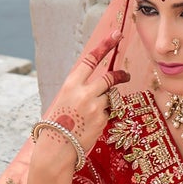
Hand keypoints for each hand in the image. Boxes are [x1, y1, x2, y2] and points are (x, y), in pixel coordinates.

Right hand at [30, 39, 123, 183]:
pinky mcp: (103, 120)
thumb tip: (101, 83)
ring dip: (105, 103)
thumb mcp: (65, 99)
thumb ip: (81, 89)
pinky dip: (103, 116)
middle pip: (109, 77)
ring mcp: (95, 106)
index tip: (116, 35)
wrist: (57, 148)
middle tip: (125, 75)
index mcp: (71, 84)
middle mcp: (84, 92)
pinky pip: (108, 112)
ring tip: (90, 114)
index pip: (91, 59)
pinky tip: (90, 125)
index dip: (105, 45)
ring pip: (110, 97)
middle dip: (120, 75)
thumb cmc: (59, 122)